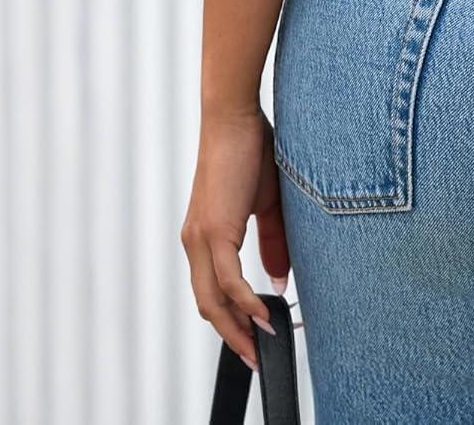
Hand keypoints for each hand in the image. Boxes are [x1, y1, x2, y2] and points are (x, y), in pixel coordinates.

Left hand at [180, 106, 290, 369]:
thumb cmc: (250, 151)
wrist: (234, 118)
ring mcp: (201, 238)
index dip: (233, 319)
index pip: (213, 292)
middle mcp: (195, 243)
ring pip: (213, 299)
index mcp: (205, 238)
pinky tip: (263, 312)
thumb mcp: (266, 204)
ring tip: (262, 344)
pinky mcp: (214, 230)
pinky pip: (228, 279)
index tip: (256, 337)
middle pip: (208, 305)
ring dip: (237, 326)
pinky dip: (245, 301)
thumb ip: (271, 242)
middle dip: (233, 336)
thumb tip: (278, 279)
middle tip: (257, 357)